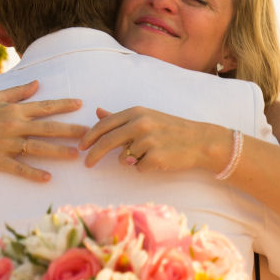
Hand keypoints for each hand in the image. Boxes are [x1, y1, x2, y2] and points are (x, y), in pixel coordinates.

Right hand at [0, 81, 85, 180]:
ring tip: (75, 155)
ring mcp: (6, 144)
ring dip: (58, 152)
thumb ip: (19, 92)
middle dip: (69, 130)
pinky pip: (19, 168)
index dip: (64, 105)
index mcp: (14, 110)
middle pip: (47, 128)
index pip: (44, 106)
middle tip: (88, 134)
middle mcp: (13, 126)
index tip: (81, 104)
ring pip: (37, 148)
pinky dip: (33, 173)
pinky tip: (48, 178)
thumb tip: (38, 83)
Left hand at [80, 106, 228, 172]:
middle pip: (107, 142)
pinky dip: (144, 167)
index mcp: (136, 113)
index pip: (105, 125)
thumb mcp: (145, 117)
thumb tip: (97, 111)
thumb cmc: (170, 129)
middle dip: (93, 154)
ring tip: (150, 153)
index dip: (89, 136)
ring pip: (124, 158)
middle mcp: (140, 124)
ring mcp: (148, 141)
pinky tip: (159, 159)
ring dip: (131, 160)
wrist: (199, 141)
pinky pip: (138, 168)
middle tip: (86, 164)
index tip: (81, 146)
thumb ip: (119, 117)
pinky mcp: (155, 157)